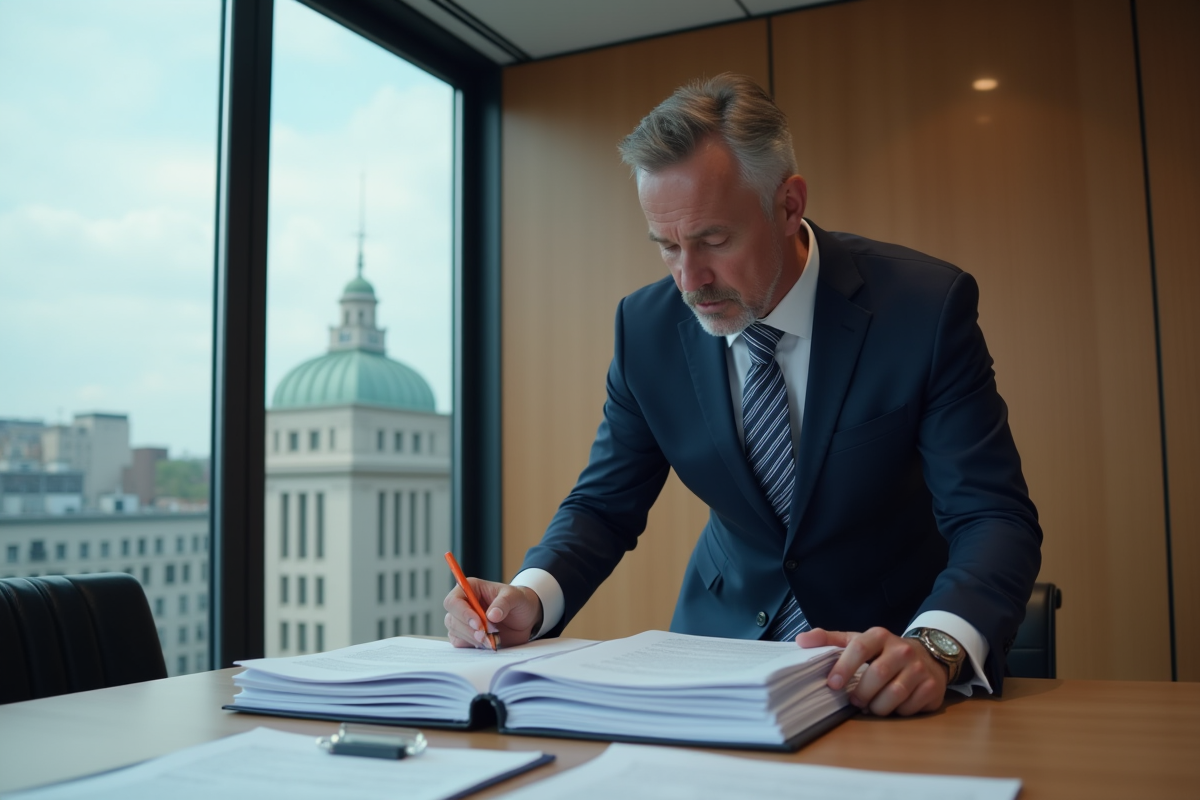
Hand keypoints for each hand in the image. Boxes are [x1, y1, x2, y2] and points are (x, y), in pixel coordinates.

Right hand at [443, 579, 543, 649]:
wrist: (525, 618)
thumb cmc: (518, 602)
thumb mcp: (516, 597)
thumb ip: (504, 603)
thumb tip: (491, 615)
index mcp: (471, 588)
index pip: (453, 601)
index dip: (463, 614)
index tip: (479, 624)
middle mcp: (463, 604)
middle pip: (452, 619)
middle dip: (470, 630)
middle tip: (488, 635)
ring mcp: (463, 621)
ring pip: (455, 633)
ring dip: (473, 639)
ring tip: (492, 639)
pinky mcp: (466, 635)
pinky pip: (460, 643)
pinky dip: (473, 646)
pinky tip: (488, 643)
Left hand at [797, 627, 947, 715]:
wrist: (926, 656)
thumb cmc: (883, 652)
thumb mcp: (857, 641)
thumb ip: (829, 641)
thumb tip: (800, 641)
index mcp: (879, 636)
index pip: (859, 648)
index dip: (844, 667)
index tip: (832, 684)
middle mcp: (902, 650)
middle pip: (877, 675)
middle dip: (861, 693)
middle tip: (854, 700)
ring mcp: (919, 668)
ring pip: (894, 694)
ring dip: (878, 706)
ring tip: (871, 705)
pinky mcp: (932, 687)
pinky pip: (909, 707)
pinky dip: (897, 711)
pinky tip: (893, 706)